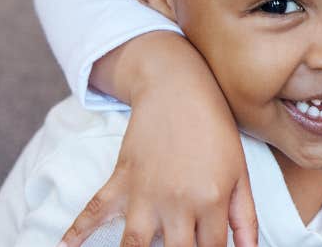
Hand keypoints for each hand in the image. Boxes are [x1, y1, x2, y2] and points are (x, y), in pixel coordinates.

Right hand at [60, 32, 258, 246]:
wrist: (179, 89)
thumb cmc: (216, 131)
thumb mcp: (240, 173)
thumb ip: (245, 217)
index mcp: (211, 200)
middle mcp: (176, 202)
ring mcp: (144, 193)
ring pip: (133, 244)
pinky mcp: (120, 181)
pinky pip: (93, 211)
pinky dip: (75, 232)